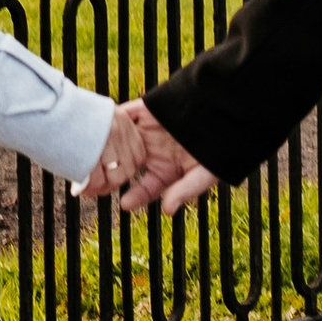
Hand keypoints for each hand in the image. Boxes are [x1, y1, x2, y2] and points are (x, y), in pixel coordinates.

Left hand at [83, 96, 217, 216]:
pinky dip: (114, 121)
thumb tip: (167, 211)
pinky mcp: (146, 110)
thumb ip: (185, 191)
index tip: (125, 204)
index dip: (135, 197)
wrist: (226, 110)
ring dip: (108, 150)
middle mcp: (155, 153)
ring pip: (121, 143)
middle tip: (98, 186)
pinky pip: (125, 115)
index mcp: (167, 170)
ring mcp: (149, 131)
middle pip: (127, 168)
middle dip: (112, 177)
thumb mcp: (204, 173)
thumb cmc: (221, 146)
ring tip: (95, 160)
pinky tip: (104, 130)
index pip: (145, 188)